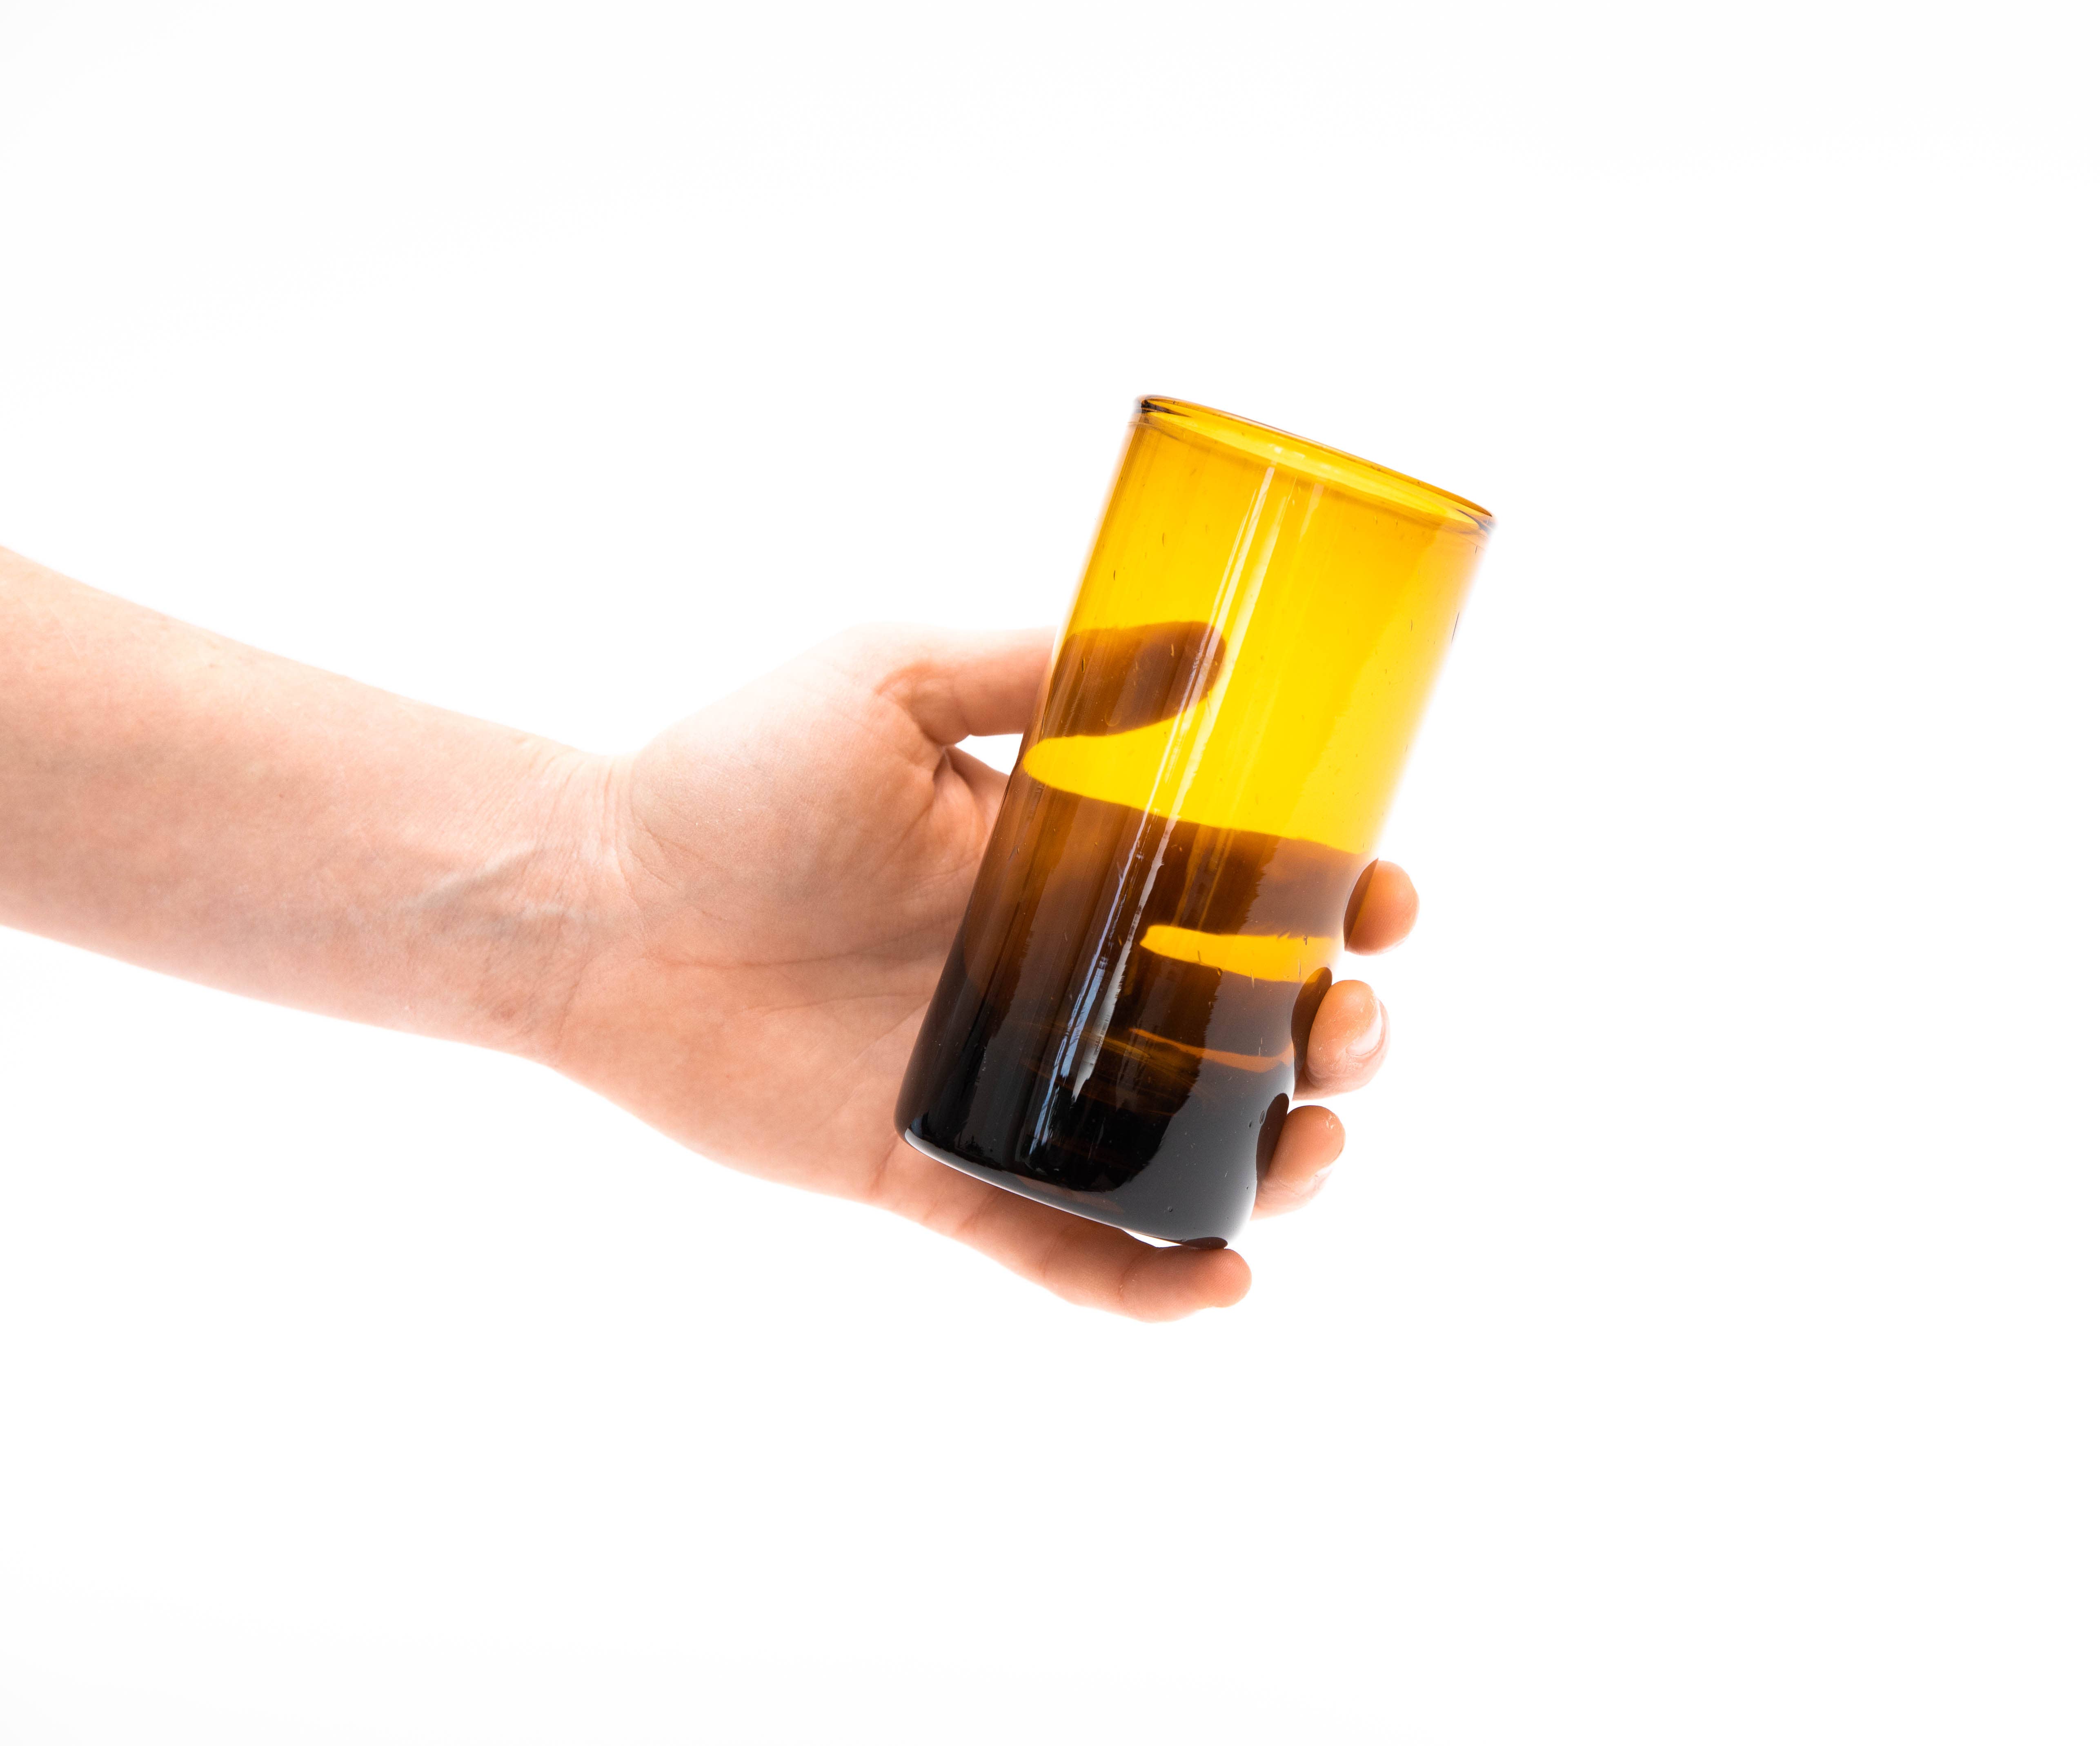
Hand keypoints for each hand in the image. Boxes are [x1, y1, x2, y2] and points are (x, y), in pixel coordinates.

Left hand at [538, 624, 1417, 1320]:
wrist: (594, 898)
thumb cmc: (729, 776)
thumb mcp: (891, 678)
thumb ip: (1045, 671)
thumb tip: (1215, 648)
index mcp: (1069, 866)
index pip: (1246, 888)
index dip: (1339, 901)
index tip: (1386, 904)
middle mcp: (1058, 978)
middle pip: (1247, 1027)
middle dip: (1333, 1036)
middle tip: (1343, 1031)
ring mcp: (1008, 1081)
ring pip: (1185, 1144)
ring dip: (1277, 1160)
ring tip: (1305, 1151)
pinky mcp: (939, 1170)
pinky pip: (1064, 1246)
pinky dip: (1147, 1280)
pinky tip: (1219, 1278)